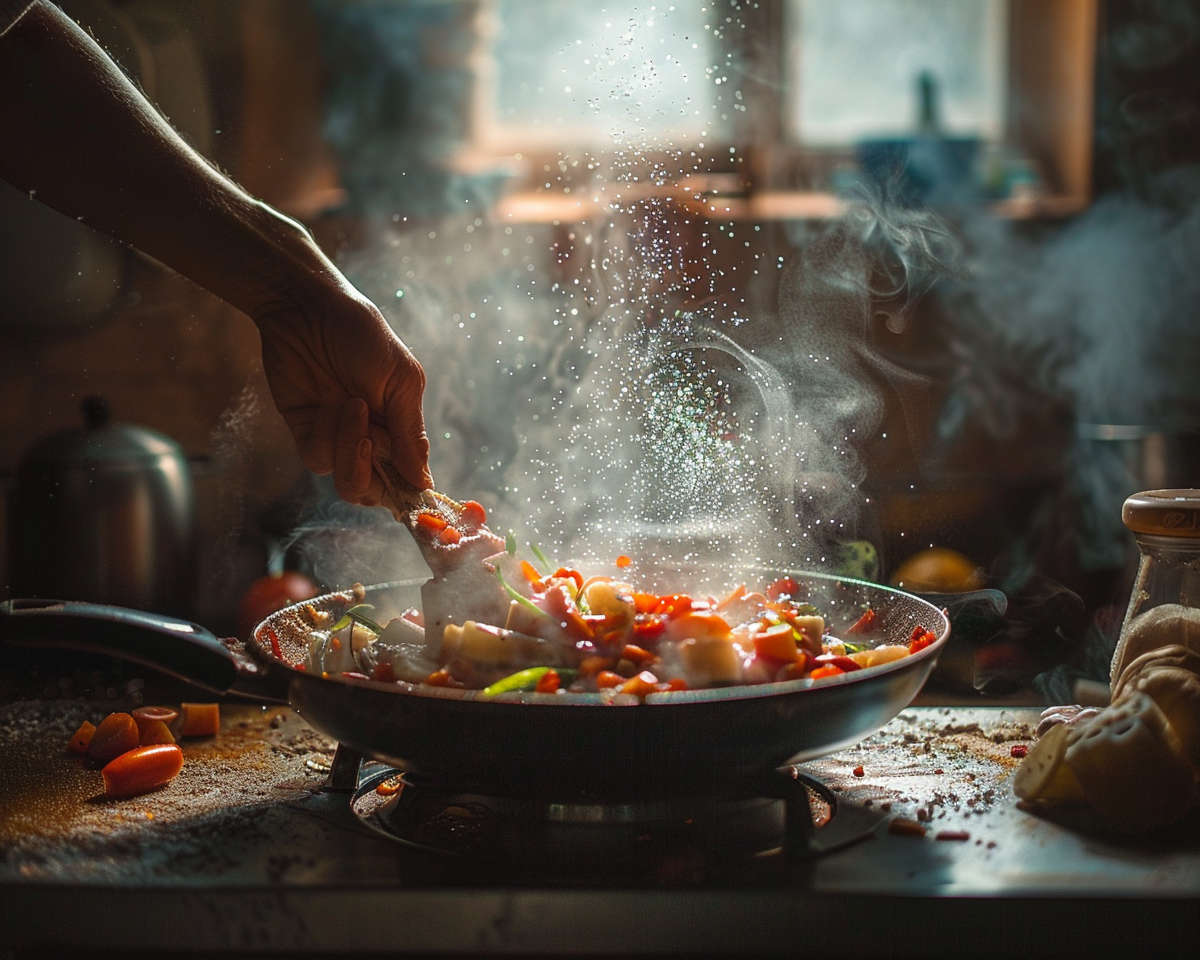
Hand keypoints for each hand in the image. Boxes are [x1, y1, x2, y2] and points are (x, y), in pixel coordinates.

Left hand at [254, 285, 431, 505]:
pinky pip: (317, 460)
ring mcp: (336, 438)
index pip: (409, 478)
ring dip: (349, 448)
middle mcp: (370, 440)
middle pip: (376, 491)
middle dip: (372, 472)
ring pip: (347, 481)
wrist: (309, 310)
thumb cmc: (364, 337)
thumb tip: (425, 483)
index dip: (411, 493)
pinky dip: (325, 438)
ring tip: (350, 404)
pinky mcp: (305, 432)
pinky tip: (326, 406)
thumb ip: (411, 434)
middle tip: (369, 438)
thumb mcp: (401, 381)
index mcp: (401, 429)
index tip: (413, 498)